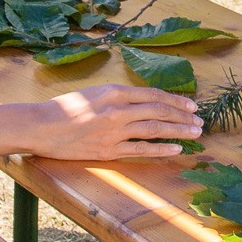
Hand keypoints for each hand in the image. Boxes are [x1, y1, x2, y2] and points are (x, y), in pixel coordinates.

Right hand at [23, 84, 203, 159]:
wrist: (41, 126)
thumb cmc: (65, 108)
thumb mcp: (94, 92)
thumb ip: (118, 96)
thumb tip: (144, 102)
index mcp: (114, 91)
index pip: (153, 95)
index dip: (175, 100)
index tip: (191, 105)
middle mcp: (117, 109)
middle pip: (159, 111)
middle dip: (182, 116)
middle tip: (199, 121)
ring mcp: (114, 131)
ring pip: (155, 129)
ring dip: (178, 131)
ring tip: (194, 133)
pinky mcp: (108, 150)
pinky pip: (141, 149)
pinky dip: (162, 149)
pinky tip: (177, 149)